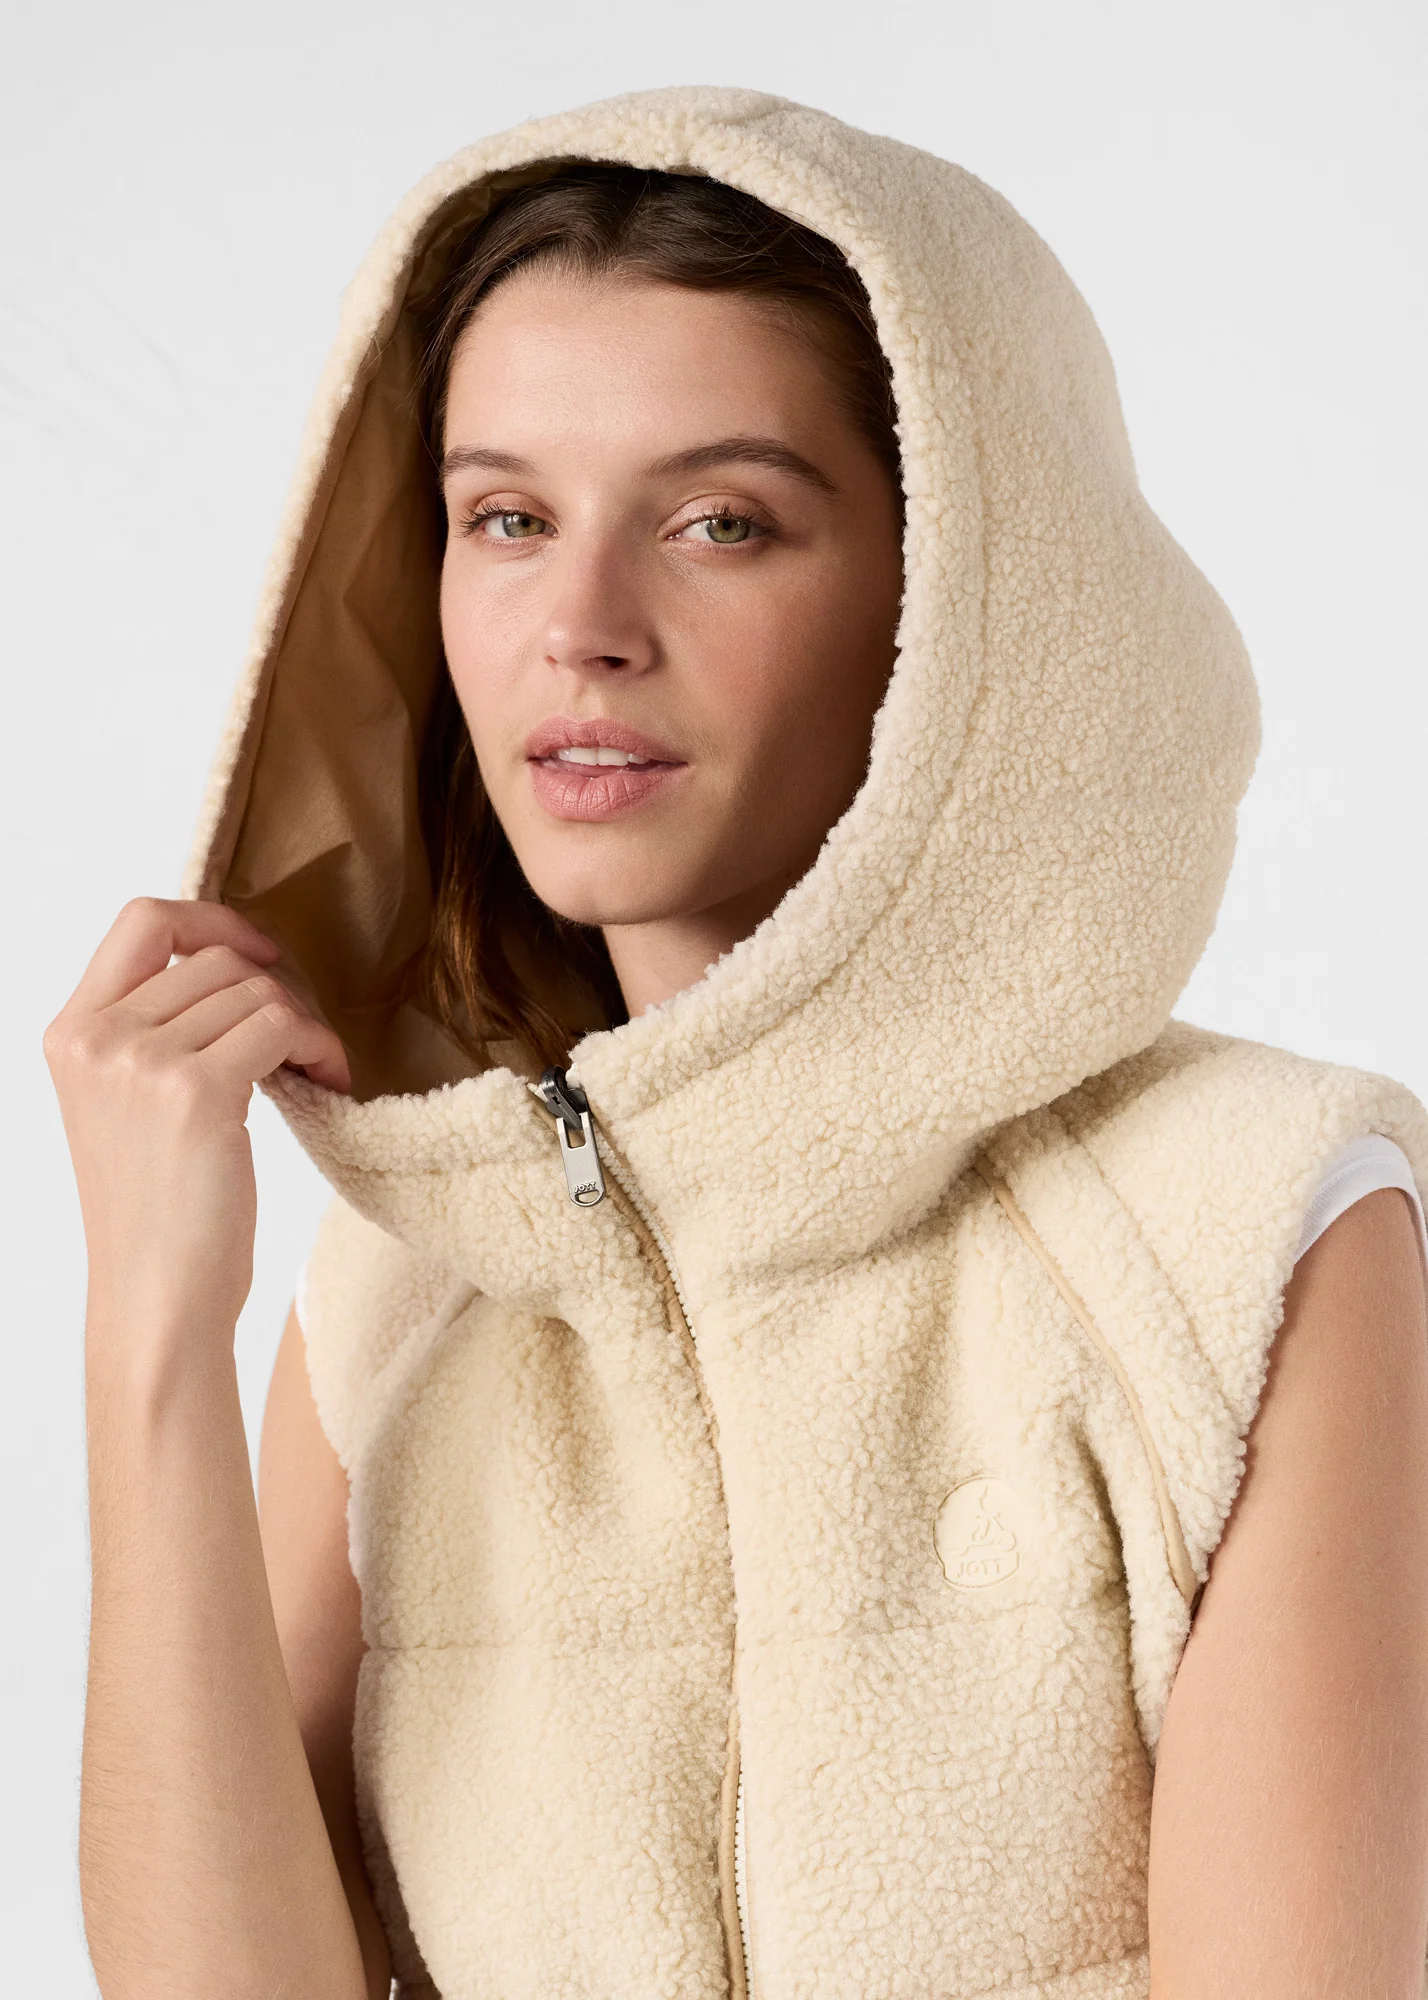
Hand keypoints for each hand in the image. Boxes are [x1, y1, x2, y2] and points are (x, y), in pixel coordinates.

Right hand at [44, 897, 350, 1354]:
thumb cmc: (157, 1210)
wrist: (155, 1298)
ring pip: (257, 991)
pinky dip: (320, 1047)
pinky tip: (327, 1081)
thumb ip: (152, 1030)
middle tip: (299, 1044)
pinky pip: (283, 1026)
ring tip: (312, 1070)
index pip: (141, 920)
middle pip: (215, 958)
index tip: (258, 955)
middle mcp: (96, 1037)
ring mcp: (141, 1061)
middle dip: (274, 993)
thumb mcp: (126, 1104)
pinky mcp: (197, 1092)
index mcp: (71, 1032)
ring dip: (303, 1025)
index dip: (211, 918)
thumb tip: (232, 963)